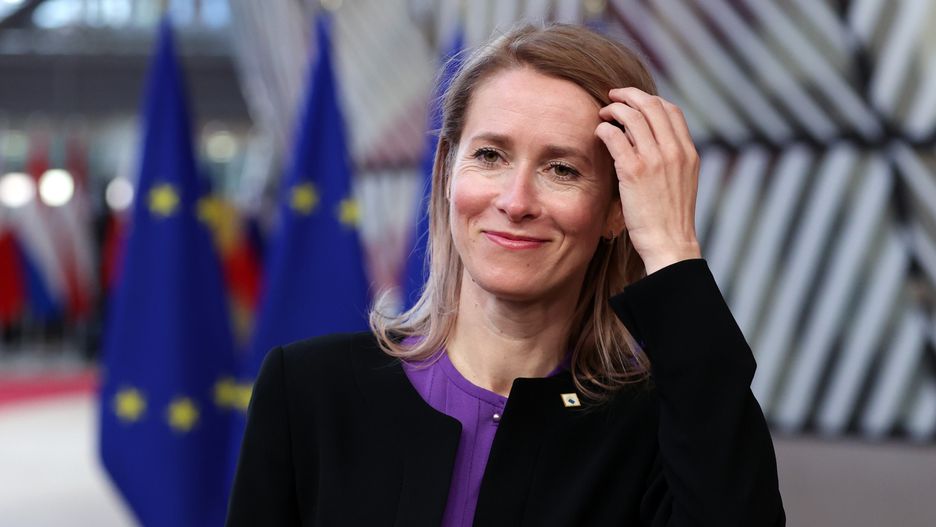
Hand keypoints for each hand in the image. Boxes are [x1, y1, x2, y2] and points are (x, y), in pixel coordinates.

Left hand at [595, 87, 701, 274]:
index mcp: (688, 152)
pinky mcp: (634, 171)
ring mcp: (655, 159)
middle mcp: (674, 151)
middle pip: (652, 105)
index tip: (634, 103)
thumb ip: (673, 160)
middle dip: (629, 95)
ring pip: (632, 116)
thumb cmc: (671, 218)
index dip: (650, 100)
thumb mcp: (683, 182)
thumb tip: (655, 143)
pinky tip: (599, 132)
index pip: (671, 110)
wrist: (670, 243)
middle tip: (612, 98)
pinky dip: (605, 128)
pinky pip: (615, 137)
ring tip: (603, 114)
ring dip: (614, 110)